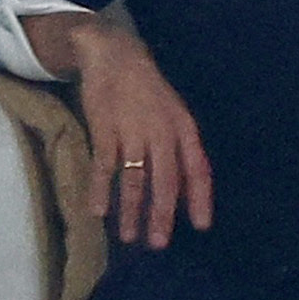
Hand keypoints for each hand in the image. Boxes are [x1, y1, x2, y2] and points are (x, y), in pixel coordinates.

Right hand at [30, 12, 212, 248]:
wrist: (114, 55)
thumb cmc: (146, 90)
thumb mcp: (172, 114)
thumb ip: (177, 152)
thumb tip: (181, 195)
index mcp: (183, 128)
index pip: (197, 168)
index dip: (199, 198)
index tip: (200, 226)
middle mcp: (162, 132)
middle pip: (166, 180)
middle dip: (162, 215)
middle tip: (158, 244)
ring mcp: (133, 131)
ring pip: (135, 179)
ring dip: (131, 211)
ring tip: (128, 237)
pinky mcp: (105, 129)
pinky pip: (104, 167)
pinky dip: (100, 190)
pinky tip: (97, 211)